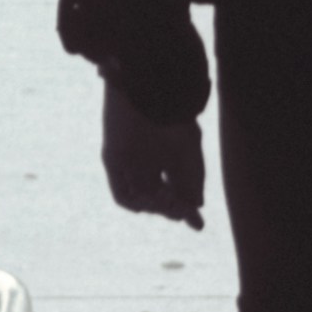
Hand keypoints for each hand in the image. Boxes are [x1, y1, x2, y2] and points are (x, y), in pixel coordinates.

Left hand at [102, 79, 207, 229]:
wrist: (147, 86)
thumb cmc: (173, 113)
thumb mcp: (191, 149)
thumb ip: (194, 178)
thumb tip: (197, 206)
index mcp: (169, 154)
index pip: (177, 189)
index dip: (187, 208)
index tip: (198, 225)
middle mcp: (149, 160)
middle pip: (160, 198)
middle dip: (173, 210)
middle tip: (185, 213)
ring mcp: (129, 161)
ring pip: (142, 199)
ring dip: (157, 208)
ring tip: (170, 201)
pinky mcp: (112, 159)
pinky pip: (121, 194)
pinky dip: (136, 203)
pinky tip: (151, 200)